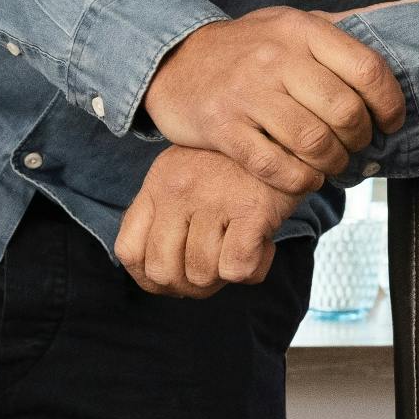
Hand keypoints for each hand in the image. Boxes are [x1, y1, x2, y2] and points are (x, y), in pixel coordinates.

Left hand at [114, 147, 299, 297]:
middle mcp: (179, 189)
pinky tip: (263, 248)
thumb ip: (169, 213)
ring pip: (201, 275)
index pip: (129, 251)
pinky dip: (253, 270)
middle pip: (163, 272)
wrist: (289, 130)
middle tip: (216, 273)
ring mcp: (213, 198)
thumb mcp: (190, 174)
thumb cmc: (240, 164)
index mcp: (160, 183)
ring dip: (225, 277)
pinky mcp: (252, 209)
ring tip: (243, 249)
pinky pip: (236, 269)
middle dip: (190, 287)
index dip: (149, 279)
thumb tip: (160, 273)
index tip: (175, 281)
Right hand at [144, 7, 404, 193]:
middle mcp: (277, 58)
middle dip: (360, 139)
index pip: (368, 68)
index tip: (389, 122)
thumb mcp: (296, 22)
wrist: (174, 61)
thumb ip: (352, 22)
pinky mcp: (223, 128)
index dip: (390, 104)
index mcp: (303, 29)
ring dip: (333, 164)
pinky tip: (304, 177)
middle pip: (345, 112)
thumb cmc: (249, 47)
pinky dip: (300, 180)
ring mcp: (248, 93)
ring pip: (314, 143)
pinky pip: (275, 166)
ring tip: (332, 165)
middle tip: (356, 147)